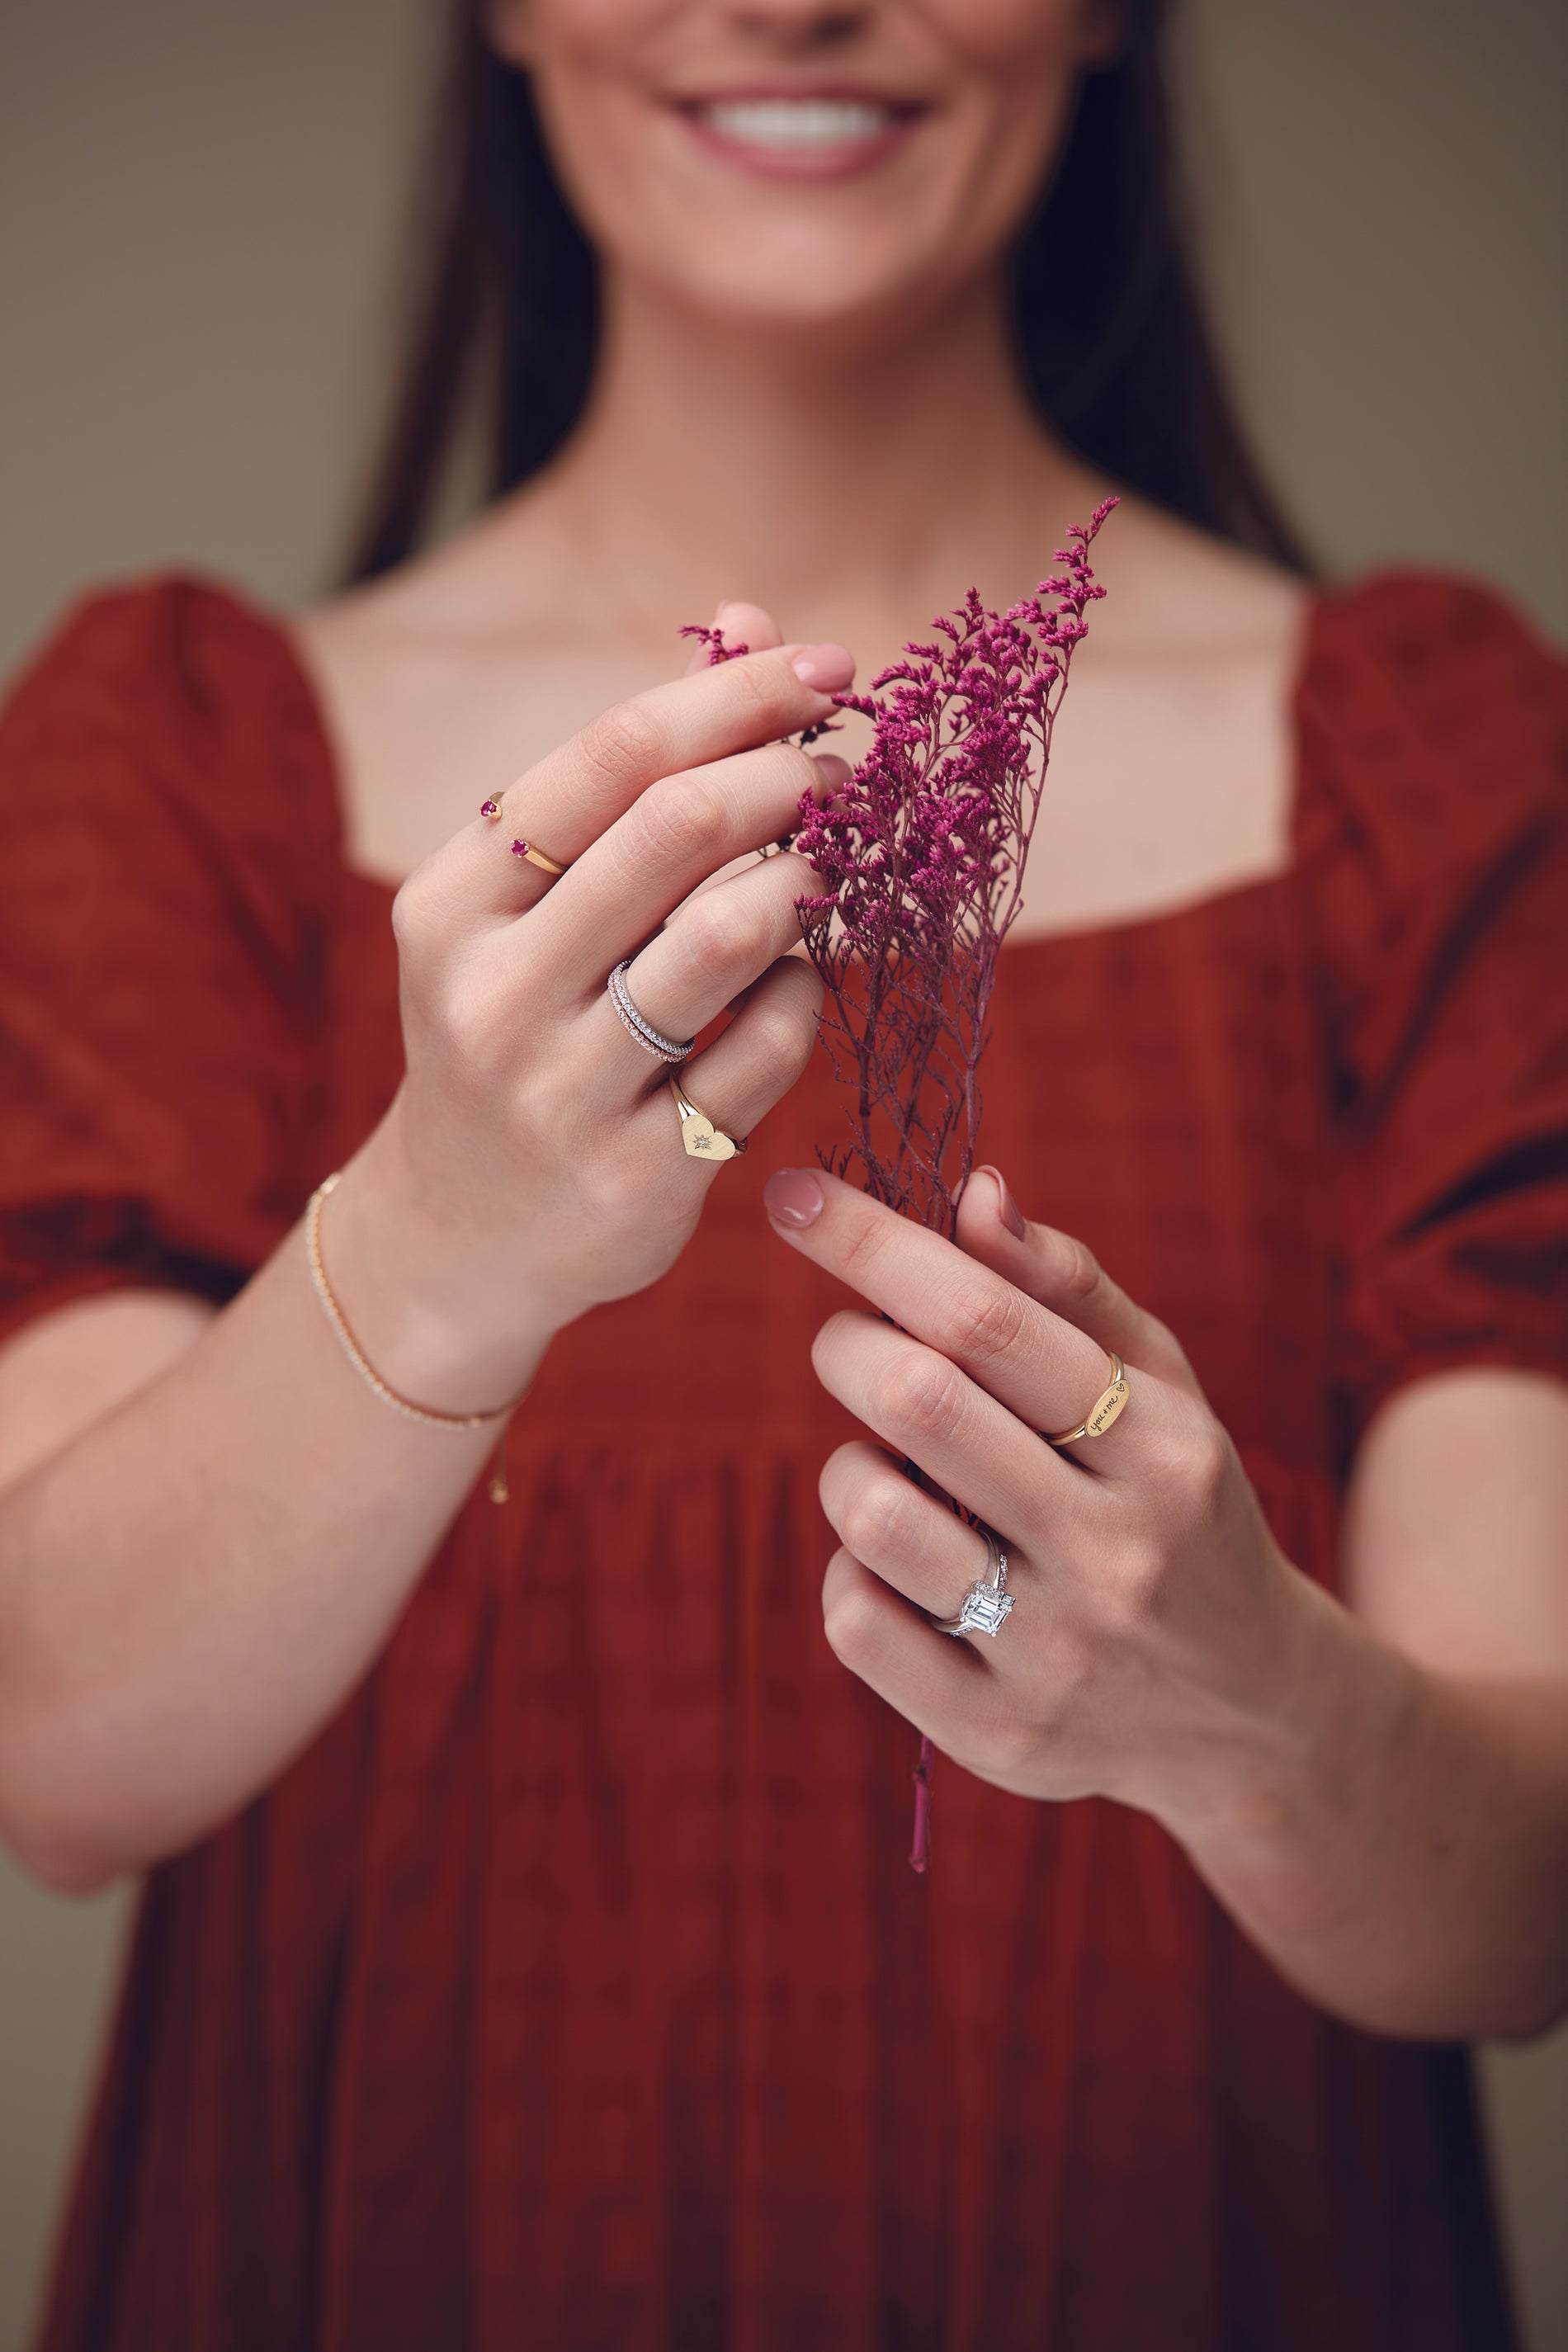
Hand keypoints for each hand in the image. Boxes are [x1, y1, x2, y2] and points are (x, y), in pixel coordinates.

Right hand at [333, 609, 854, 1403]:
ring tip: (825, 870)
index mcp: (453, 901)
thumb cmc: (517, 1029)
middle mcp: (495, 991)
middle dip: (789, 776)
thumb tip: (744, 623)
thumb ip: (633, 773)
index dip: (739, 695)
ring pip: (731, 939)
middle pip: (679, 828)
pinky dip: (803, 997)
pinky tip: (794, 986)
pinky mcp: (639, 1175)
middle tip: (848, 770)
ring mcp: (563, 1091)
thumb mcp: (529, 906)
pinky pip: (766, 1051)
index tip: (831, 667)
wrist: (459, 1235)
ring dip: (805, 884)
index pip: (613, 754)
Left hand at [763, 1163, 1321, 1834]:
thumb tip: (974, 1193)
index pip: (988, 1318)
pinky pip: (857, 1622)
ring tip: (889, 1465)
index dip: (874, 1245)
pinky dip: (851, 1570)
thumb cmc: (1176, 1506)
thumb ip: (1066, 1286)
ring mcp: (1057, 1654)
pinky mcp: (998, 1732)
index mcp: (1164, 1447)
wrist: (1253, 1714)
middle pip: (919, 1402)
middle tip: (851, 1345)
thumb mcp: (1161, 1388)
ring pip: (874, 1515)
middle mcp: (1117, 1552)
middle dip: (847, 1346)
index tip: (794, 1195)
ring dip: (849, 1465)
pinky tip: (902, 1565)